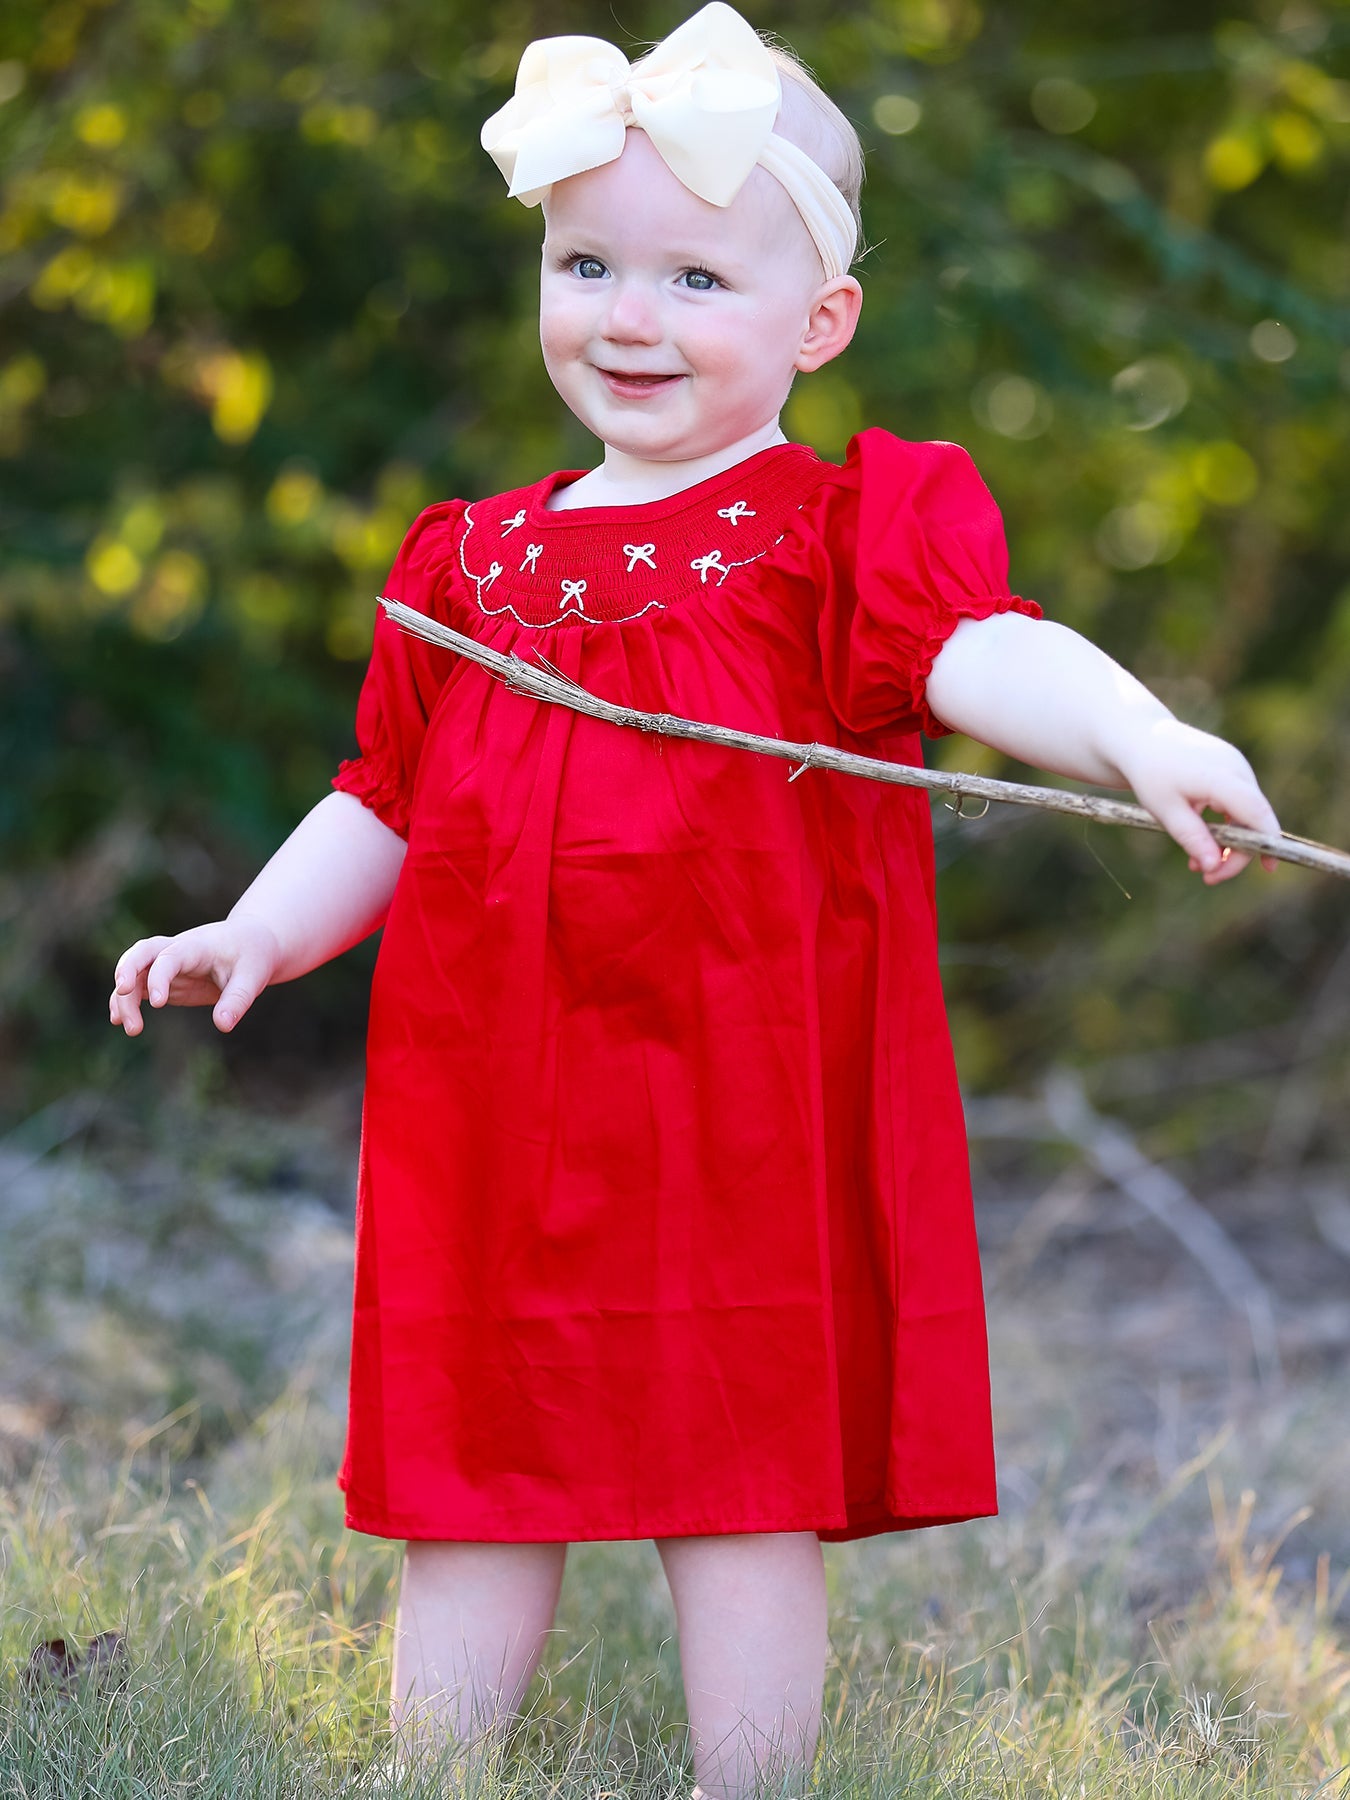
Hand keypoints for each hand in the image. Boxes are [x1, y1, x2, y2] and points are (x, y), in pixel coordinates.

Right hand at [109, 913, 281, 1035]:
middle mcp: (176, 950)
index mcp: (197, 946)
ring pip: (134, 972)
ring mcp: (167, 964)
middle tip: (122, 993)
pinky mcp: (166, 980)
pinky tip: (119, 1021)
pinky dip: (125, 1002)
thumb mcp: (253, 976)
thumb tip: (223, 1025)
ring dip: (125, 997)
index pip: (170, 956)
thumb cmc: (252, 956)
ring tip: (132, 1029)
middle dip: (127, 971)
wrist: (251, 943)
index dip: (159, 977)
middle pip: (141, 953)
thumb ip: (237, 999)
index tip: (157, 1003)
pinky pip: (138, 988)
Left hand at [1112, 716, 1281, 884]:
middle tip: (1207, 877)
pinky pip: (1238, 803)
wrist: (1142, 739)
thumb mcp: (1166, 810)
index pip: (1257, 814)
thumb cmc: (1151, 773)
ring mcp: (1237, 766)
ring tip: (1196, 865)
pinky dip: (1224, 825)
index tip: (1268, 869)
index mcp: (1221, 777)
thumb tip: (1214, 867)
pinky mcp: (1232, 769)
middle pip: (1254, 819)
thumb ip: (1192, 838)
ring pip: (1246, 814)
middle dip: (1235, 853)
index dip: (1267, 843)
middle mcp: (1237, 768)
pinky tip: (1203, 841)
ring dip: (1227, 842)